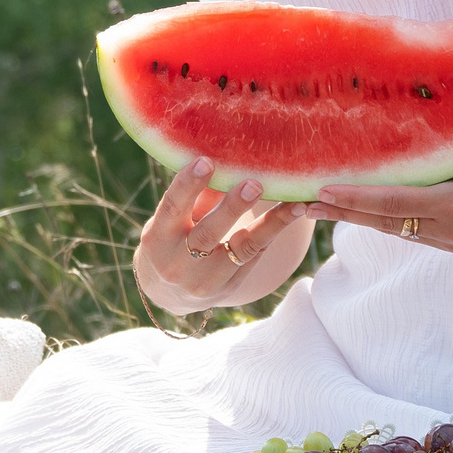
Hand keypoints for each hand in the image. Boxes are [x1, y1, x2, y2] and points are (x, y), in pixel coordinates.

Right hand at [133, 159, 303, 312]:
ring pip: (242, 249)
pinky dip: (273, 233)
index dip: (188, 185)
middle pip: (208, 233)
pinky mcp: (228, 287)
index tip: (205, 161)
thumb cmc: (169, 241)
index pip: (172, 208)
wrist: (168, 292)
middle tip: (254, 184)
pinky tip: (293, 214)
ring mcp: (205, 280)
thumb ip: (193, 199)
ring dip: (269, 224)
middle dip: (232, 208)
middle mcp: (178, 263)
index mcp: (158, 238)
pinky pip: (255, 258)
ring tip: (294, 203)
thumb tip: (220, 161)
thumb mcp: (170, 222)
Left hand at [303, 142, 452, 251]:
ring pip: (393, 228)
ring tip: (311, 202)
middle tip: (294, 201)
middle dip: (339, 211)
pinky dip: (380, 216)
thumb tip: (386, 124)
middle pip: (384, 222)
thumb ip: (436, 144)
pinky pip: (410, 229)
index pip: (395, 204)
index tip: (319, 191)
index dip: (355, 198)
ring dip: (354, 215)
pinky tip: (352, 204)